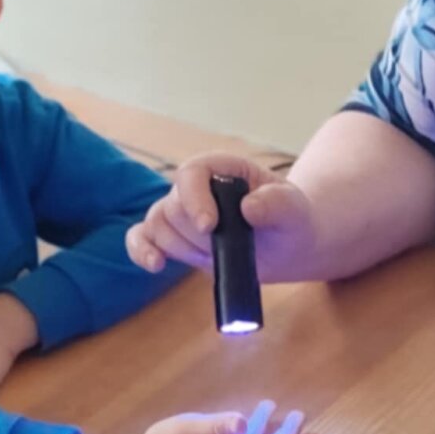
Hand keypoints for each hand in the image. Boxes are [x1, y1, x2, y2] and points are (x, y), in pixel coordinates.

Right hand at [124, 152, 316, 283]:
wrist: (287, 244)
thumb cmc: (290, 220)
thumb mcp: (294, 210)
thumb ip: (278, 204)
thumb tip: (249, 207)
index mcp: (222, 168)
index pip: (192, 172)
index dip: (194, 199)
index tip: (209, 226)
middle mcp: (195, 187)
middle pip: (173, 206)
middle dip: (197, 234)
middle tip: (231, 246)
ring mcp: (180, 212)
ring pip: (157, 226)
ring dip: (182, 248)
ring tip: (216, 257)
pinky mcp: (172, 238)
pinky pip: (141, 238)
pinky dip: (142, 251)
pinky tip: (155, 264)